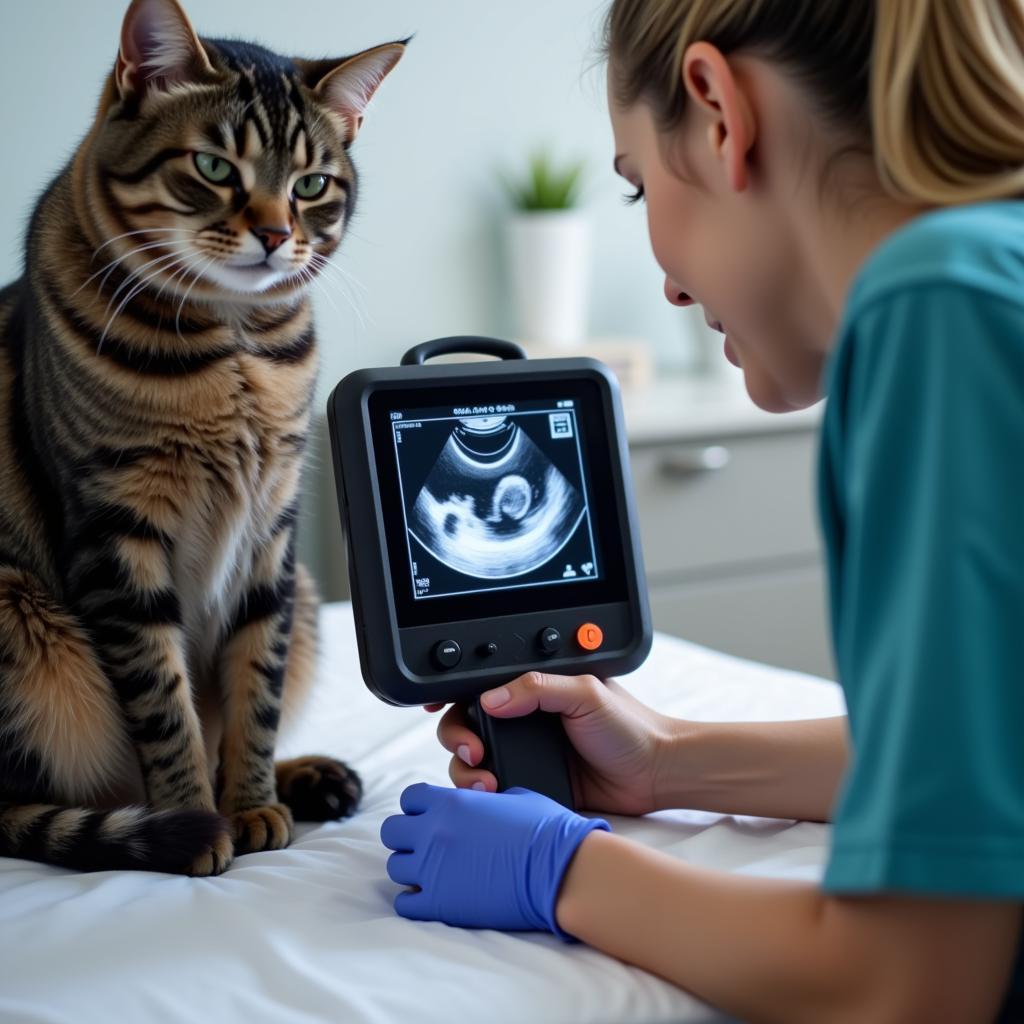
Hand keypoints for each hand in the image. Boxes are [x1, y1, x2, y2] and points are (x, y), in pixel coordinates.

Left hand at [380, 782, 608, 936]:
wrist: (560, 872)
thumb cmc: (547, 831)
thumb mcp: (516, 798)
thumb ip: (485, 800)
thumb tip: (483, 802)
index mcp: (451, 802)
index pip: (410, 797)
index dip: (420, 807)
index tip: (432, 816)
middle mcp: (434, 832)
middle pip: (392, 831)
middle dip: (407, 837)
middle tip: (427, 846)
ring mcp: (433, 870)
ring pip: (395, 868)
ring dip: (412, 870)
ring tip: (433, 875)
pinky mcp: (439, 904)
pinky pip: (405, 904)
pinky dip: (414, 902)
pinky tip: (433, 898)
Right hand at [428, 673, 678, 814]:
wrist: (656, 773)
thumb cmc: (630, 726)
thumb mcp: (586, 691)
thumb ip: (538, 688)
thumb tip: (491, 697)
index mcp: (533, 689)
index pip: (482, 686)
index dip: (454, 694)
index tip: (436, 704)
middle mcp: (523, 719)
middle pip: (466, 724)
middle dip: (456, 736)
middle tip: (471, 750)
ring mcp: (525, 753)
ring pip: (473, 759)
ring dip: (465, 768)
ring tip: (483, 780)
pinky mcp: (531, 784)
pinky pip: (494, 789)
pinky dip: (483, 792)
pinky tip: (491, 795)